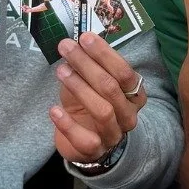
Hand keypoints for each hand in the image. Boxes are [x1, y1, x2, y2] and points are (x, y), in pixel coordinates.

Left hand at [49, 32, 145, 163]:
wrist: (86, 142)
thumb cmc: (90, 104)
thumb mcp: (91, 82)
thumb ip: (87, 65)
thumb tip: (73, 43)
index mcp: (134, 94)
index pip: (124, 72)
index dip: (105, 54)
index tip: (84, 37)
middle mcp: (129, 114)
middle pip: (111, 87)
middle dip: (87, 64)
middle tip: (66, 47)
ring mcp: (114, 134)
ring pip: (102, 110)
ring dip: (80, 88)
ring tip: (60, 71)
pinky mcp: (96, 151)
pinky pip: (85, 139)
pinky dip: (68, 124)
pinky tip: (54, 110)